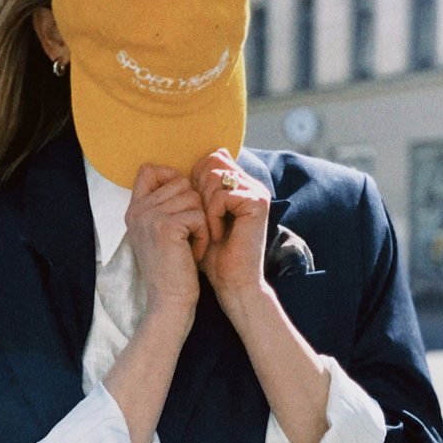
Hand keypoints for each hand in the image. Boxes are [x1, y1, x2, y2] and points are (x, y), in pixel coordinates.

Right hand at [125, 164, 209, 316]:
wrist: (170, 302)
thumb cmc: (174, 269)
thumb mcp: (162, 233)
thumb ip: (165, 206)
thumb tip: (186, 180)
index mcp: (134, 210)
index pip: (149, 170)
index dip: (172, 177)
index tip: (183, 202)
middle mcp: (137, 210)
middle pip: (180, 182)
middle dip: (194, 207)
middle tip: (189, 234)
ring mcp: (149, 217)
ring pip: (193, 197)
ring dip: (201, 222)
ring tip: (191, 244)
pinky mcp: (165, 227)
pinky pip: (198, 215)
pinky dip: (203, 234)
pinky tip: (194, 253)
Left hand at [189, 149, 270, 302]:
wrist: (233, 283)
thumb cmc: (214, 256)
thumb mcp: (200, 218)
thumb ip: (197, 192)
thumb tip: (184, 169)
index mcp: (239, 184)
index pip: (211, 159)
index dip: (195, 180)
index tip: (195, 211)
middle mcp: (251, 184)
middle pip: (212, 162)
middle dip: (198, 190)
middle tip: (202, 221)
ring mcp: (257, 192)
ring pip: (215, 176)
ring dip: (204, 205)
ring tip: (210, 229)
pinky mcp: (257, 203)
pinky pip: (222, 195)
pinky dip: (213, 216)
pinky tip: (218, 235)